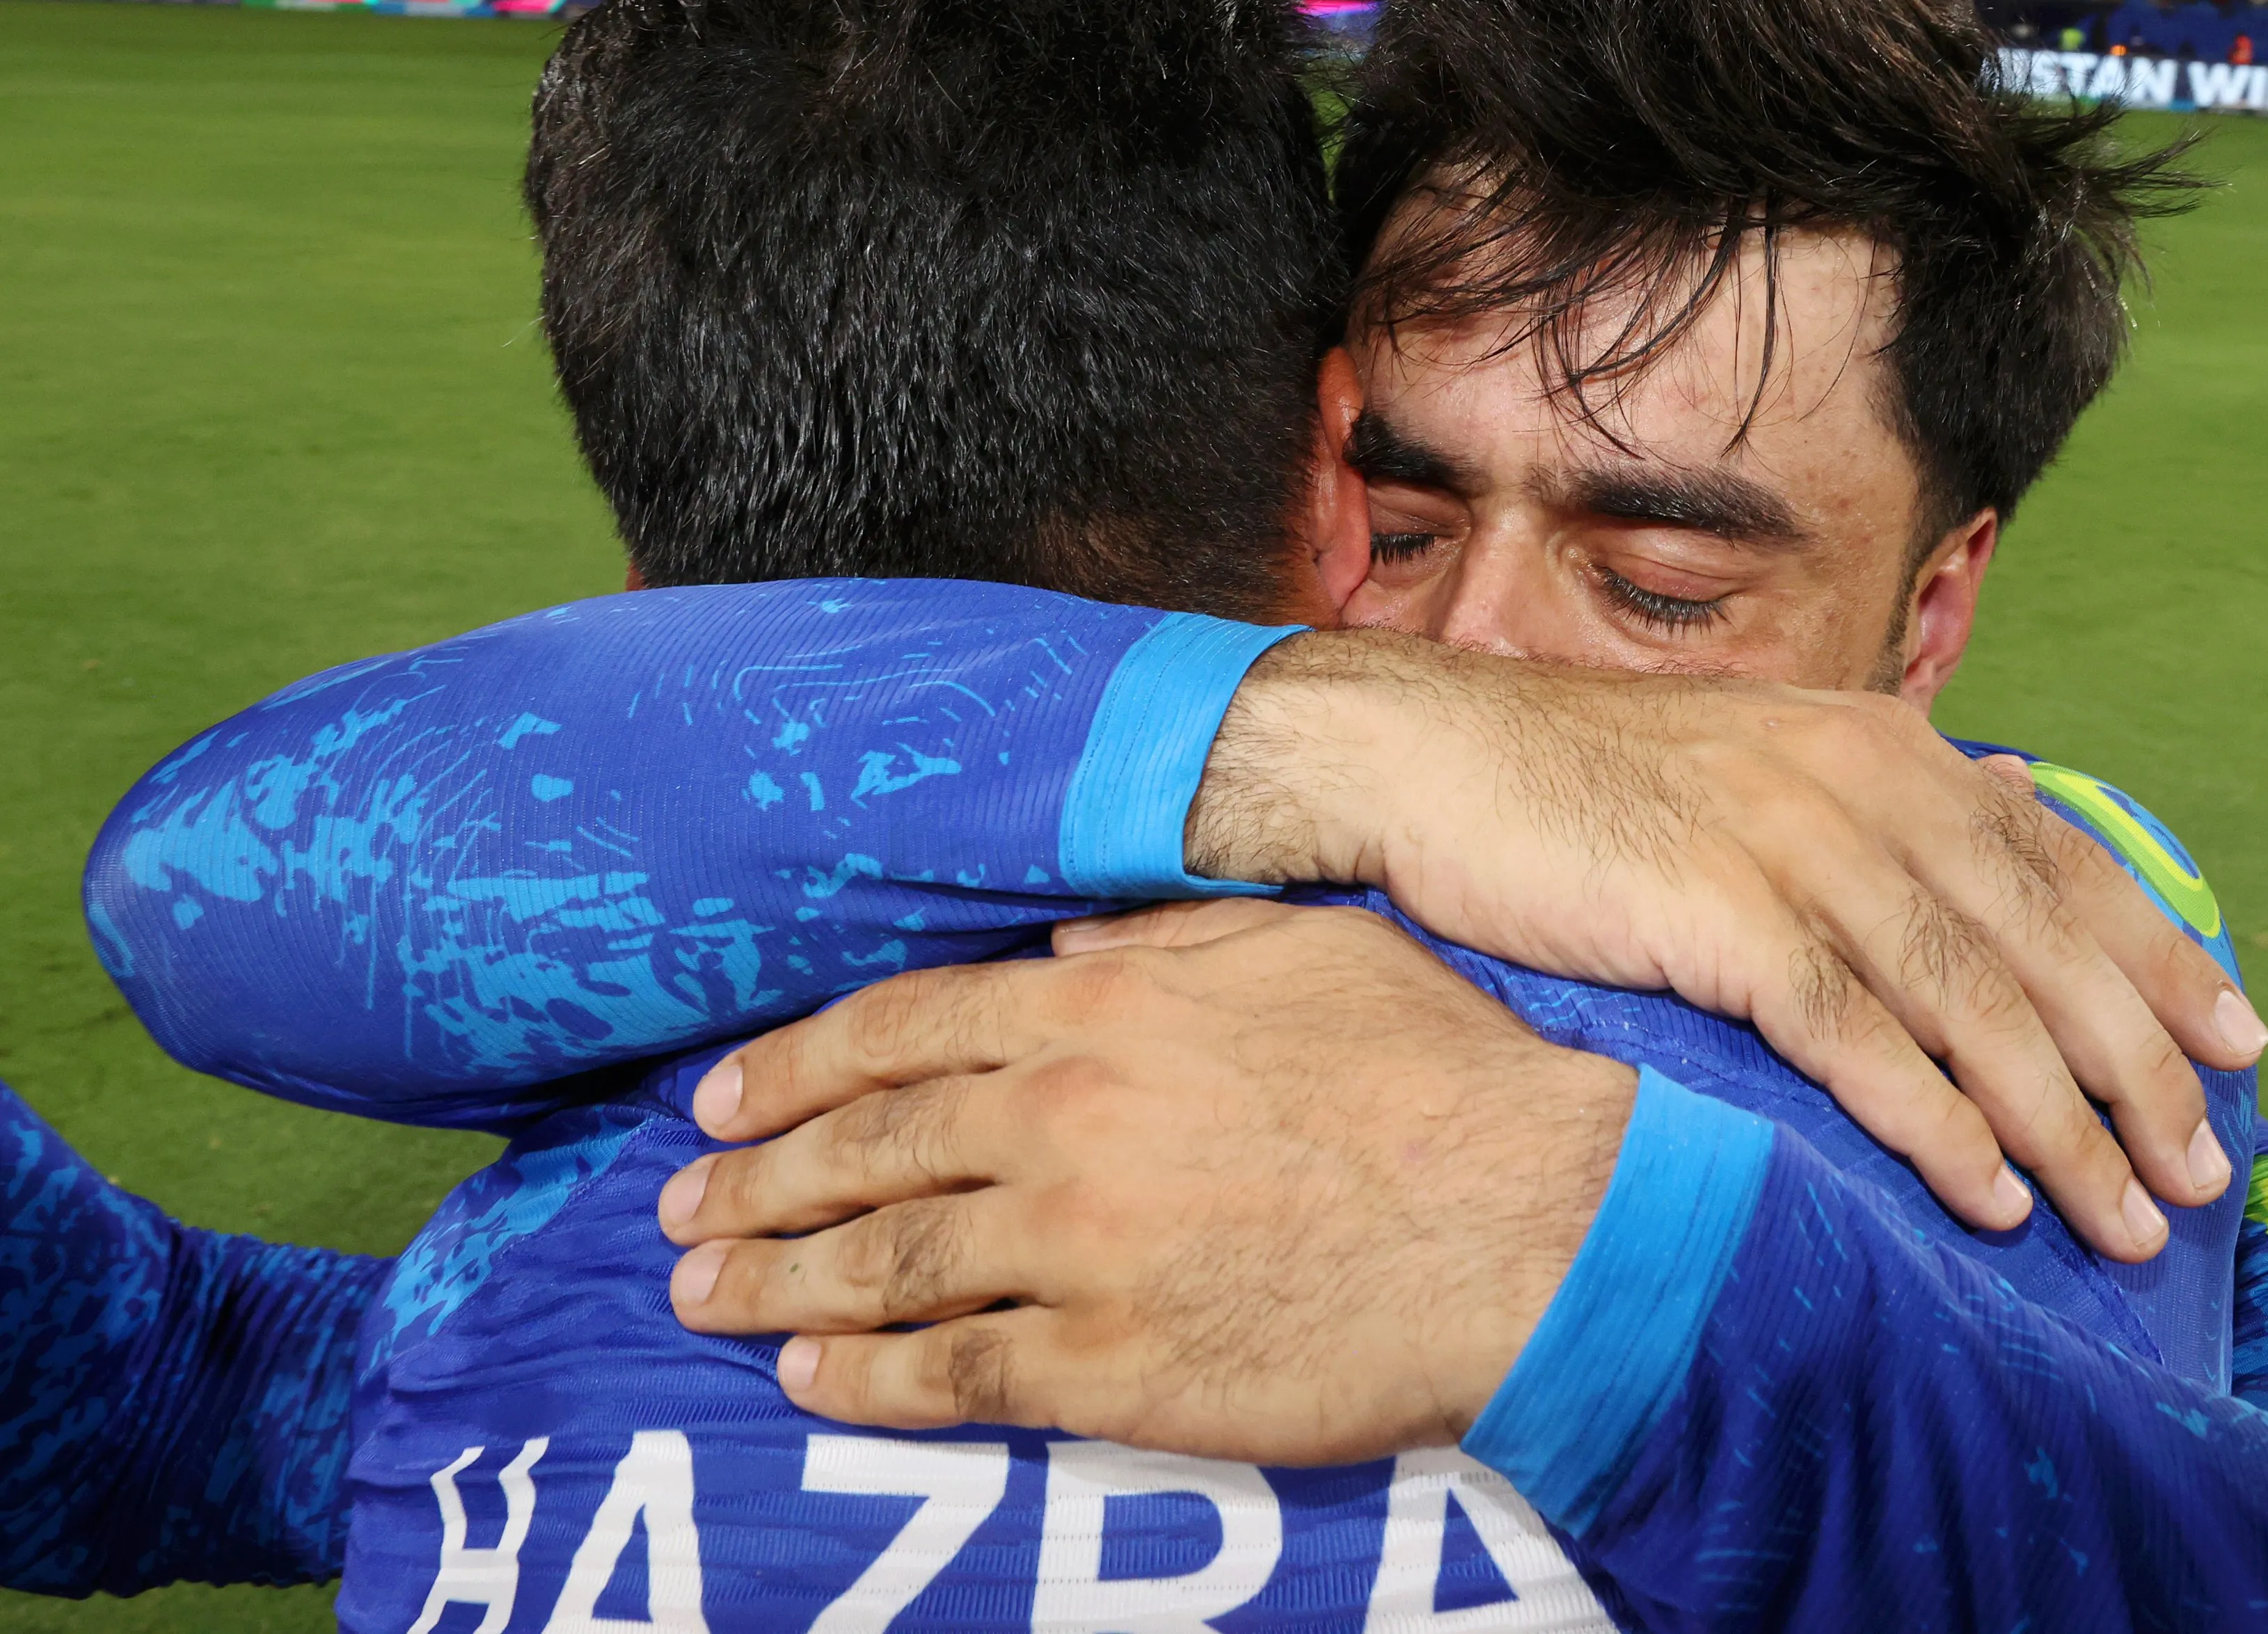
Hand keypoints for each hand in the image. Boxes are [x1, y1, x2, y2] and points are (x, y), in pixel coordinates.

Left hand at [659, 901, 1634, 1459]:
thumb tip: (1065, 958)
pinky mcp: (1112, 1367)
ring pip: (883, 1266)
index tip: (719, 1100)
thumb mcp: (1305, 950)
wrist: (1526, 1224)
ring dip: (777, 1284)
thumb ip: (1170, 942)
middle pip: (865, 1149)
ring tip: (702, 1298)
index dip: (794, 1067)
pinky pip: (954, 1377)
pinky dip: (867, 1385)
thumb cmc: (1436, 1075)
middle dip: (756, 1182)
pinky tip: (812, 1386)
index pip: (900, 1029)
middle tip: (679, 1210)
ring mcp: (1079, 1247)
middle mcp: (1064, 1119)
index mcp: (1103, 1011)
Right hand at [1187, 631, 2263, 1259]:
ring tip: (2125, 1220)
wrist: (1430, 757)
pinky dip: (1933, 1120)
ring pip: (1967, 1000)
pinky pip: (1854, 1034)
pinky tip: (1987, 1192)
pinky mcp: (1714, 910)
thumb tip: (2006, 817)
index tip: (2239, 1041)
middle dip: (2139, 1066)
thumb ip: (1881, 801)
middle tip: (2204, 1170)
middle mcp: (1859, 781)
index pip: (2063, 858)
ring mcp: (1789, 841)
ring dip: (2061, 1122)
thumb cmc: (1591, 787)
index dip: (2160, 953)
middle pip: (2040, 942)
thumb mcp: (1759, 768)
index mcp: (1882, 744)